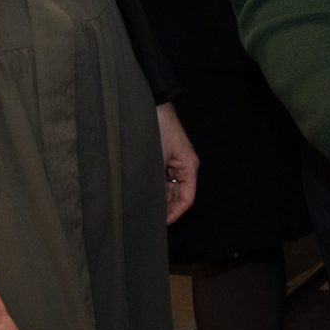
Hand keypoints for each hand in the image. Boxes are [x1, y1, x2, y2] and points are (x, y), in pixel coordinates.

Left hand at [154, 102, 197, 224]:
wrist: (149, 105)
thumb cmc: (156, 128)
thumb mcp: (156, 158)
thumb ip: (155, 181)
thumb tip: (148, 203)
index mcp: (188, 166)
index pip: (187, 199)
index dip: (175, 214)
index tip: (160, 223)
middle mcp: (182, 167)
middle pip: (178, 196)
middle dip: (165, 209)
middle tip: (148, 220)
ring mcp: (172, 163)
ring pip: (168, 190)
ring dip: (158, 200)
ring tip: (142, 210)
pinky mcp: (161, 159)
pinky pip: (160, 180)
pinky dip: (153, 189)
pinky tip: (140, 195)